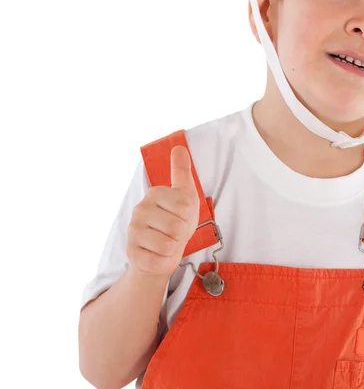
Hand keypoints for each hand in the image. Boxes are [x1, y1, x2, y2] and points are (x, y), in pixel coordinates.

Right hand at [126, 145, 199, 276]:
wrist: (164, 248)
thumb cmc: (178, 219)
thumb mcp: (185, 194)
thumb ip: (182, 171)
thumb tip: (178, 147)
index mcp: (154, 193)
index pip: (185, 208)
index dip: (189, 216)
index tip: (182, 216)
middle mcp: (139, 210)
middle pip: (176, 228)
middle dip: (182, 234)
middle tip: (175, 232)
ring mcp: (132, 231)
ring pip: (167, 245)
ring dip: (173, 248)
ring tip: (168, 242)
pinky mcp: (131, 253)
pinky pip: (157, 261)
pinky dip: (164, 261)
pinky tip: (158, 254)